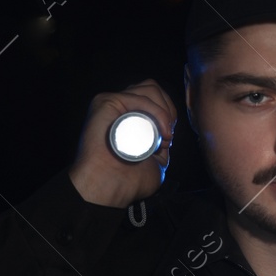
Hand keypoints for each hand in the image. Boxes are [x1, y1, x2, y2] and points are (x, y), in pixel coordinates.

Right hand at [67, 77, 175, 208]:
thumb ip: (160, 143)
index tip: (169, 137)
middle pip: (153, 89)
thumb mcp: (155, 159)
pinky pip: (139, 98)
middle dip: (168, 108)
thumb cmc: (129, 180)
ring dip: (164, 110)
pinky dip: (156, 112)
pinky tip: (160, 131)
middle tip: (167, 134)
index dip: (168, 112)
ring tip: (164, 134)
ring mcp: (113, 103)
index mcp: (129, 117)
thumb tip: (168, 130)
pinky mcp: (106, 102)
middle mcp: (120, 108)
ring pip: (149, 88)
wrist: (111, 187)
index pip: (155, 99)